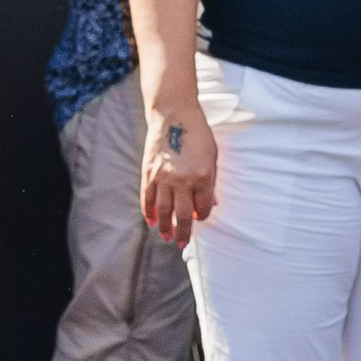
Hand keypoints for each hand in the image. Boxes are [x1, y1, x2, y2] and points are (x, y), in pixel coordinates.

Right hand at [139, 103, 217, 244]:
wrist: (174, 115)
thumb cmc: (198, 135)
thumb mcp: (212, 157)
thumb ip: (211, 182)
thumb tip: (211, 204)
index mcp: (202, 177)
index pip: (203, 207)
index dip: (203, 215)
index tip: (201, 216)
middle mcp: (183, 181)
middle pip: (183, 215)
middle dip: (183, 233)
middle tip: (182, 244)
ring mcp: (163, 178)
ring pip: (163, 211)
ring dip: (165, 227)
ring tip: (166, 237)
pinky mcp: (149, 174)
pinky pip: (147, 199)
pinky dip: (149, 212)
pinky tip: (151, 221)